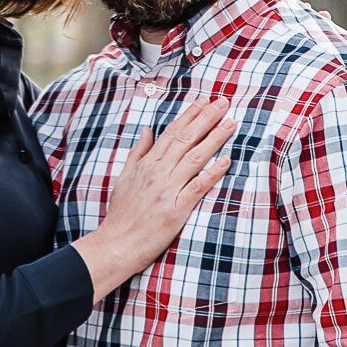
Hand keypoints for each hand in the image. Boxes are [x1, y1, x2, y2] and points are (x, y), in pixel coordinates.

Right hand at [76, 89, 237, 296]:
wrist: (116, 245)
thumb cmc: (120, 215)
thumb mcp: (124, 178)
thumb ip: (137, 153)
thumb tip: (146, 131)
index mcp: (147, 164)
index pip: (172, 133)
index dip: (190, 115)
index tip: (205, 101)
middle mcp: (159, 173)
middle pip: (186, 139)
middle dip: (206, 118)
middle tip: (224, 102)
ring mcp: (168, 190)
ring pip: (195, 157)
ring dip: (214, 138)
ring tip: (230, 123)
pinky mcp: (177, 209)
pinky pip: (198, 186)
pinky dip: (213, 172)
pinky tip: (227, 160)